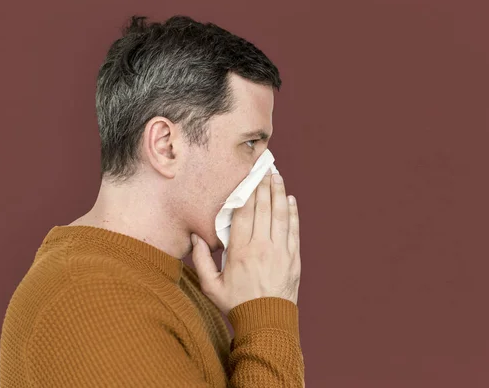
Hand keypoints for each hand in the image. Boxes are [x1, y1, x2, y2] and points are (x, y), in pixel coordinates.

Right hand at [191, 170, 300, 314]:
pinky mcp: (293, 258)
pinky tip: (289, 199)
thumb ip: (201, 260)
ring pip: (279, 215)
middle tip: (264, 168)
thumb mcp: (211, 285)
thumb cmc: (236, 303)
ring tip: (277, 176)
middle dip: (263, 185)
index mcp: (240, 251)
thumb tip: (195, 237)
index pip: (244, 213)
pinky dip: (292, 213)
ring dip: (278, 193)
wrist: (266, 322)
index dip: (246, 191)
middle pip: (263, 208)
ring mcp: (280, 251)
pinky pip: (293, 229)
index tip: (247, 176)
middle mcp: (261, 247)